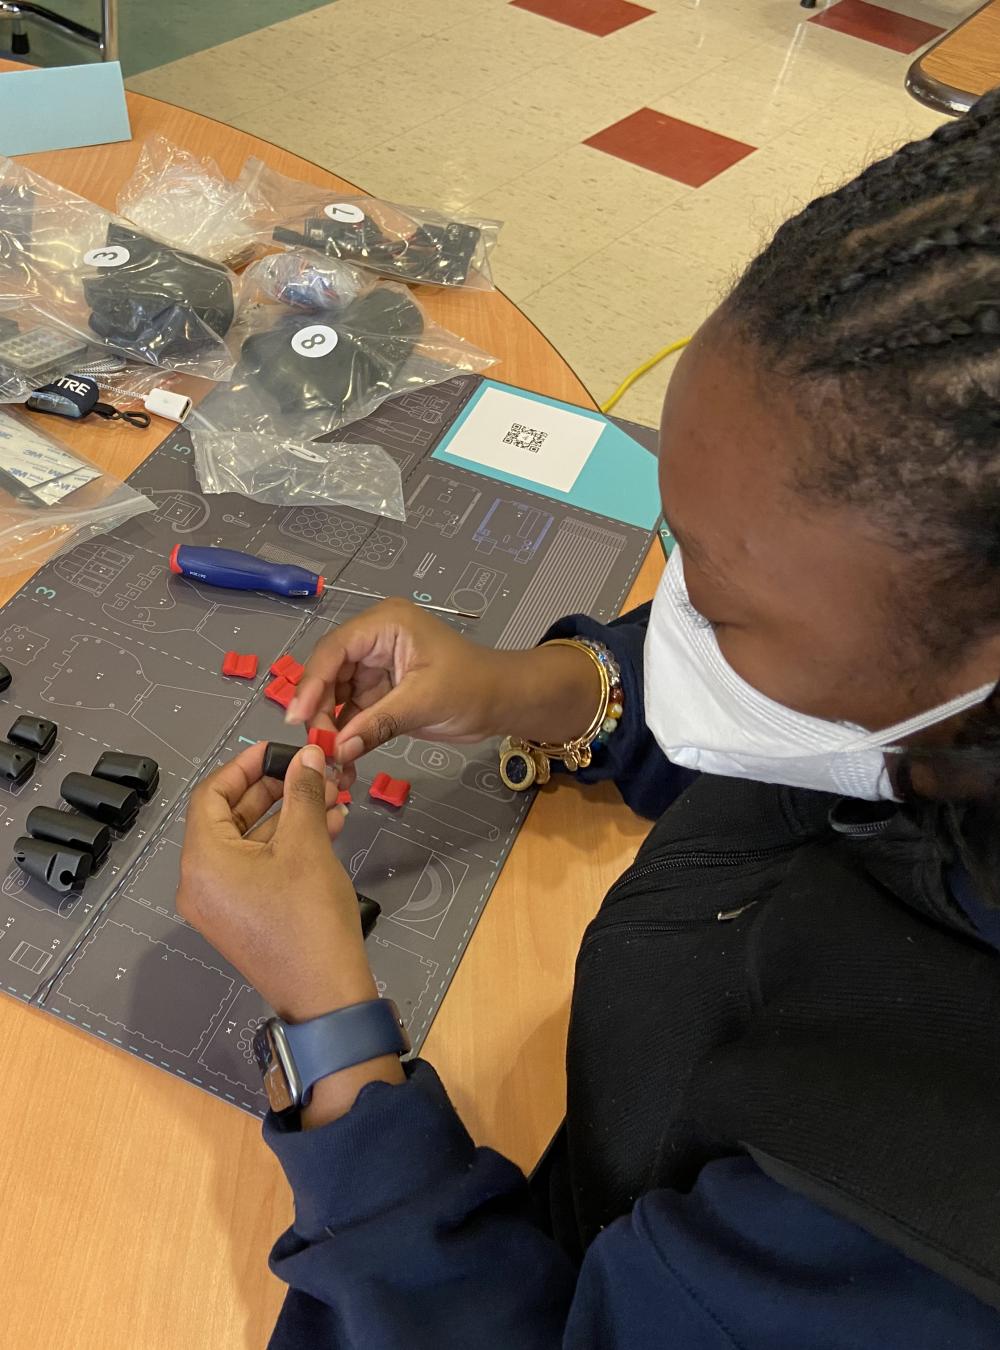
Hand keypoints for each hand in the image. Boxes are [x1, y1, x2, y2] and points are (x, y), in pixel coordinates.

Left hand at [177, 741, 372, 1022]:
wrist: (324, 994)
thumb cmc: (309, 916)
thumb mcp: (308, 844)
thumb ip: (303, 793)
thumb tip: (308, 756)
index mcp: (202, 860)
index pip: (212, 794)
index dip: (245, 766)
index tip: (279, 751)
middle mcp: (199, 881)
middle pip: (230, 817)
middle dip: (274, 791)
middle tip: (312, 772)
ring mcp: (218, 904)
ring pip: (249, 843)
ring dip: (287, 817)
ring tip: (331, 799)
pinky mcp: (240, 919)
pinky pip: (255, 868)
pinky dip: (285, 847)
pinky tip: (327, 829)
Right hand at [286, 598, 604, 770]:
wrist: (503, 702)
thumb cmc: (472, 688)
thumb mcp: (423, 703)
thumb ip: (376, 724)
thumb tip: (336, 751)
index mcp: (384, 624)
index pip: (334, 649)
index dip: (311, 683)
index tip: (297, 717)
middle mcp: (374, 640)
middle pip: (329, 673)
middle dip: (320, 710)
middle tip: (316, 747)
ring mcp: (375, 667)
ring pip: (336, 696)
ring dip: (330, 727)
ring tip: (327, 759)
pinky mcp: (381, 692)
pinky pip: (353, 712)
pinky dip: (347, 735)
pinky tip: (341, 759)